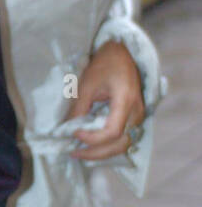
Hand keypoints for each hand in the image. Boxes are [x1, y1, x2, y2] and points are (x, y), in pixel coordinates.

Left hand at [68, 41, 145, 161]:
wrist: (123, 53)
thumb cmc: (105, 65)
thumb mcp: (87, 84)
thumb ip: (78, 108)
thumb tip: (67, 129)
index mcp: (126, 100)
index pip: (112, 132)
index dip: (92, 138)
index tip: (74, 133)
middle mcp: (137, 112)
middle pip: (120, 144)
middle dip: (95, 153)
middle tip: (73, 153)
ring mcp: (139, 117)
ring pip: (123, 145)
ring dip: (102, 152)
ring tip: (81, 152)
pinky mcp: (134, 119)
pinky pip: (123, 139)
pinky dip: (107, 146)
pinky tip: (91, 146)